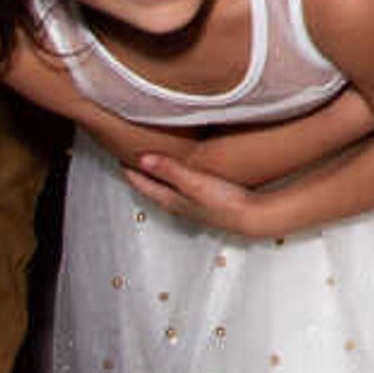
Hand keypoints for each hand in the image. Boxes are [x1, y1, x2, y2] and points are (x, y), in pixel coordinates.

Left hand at [124, 149, 288, 235]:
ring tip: (154, 163)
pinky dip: (176, 179)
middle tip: (132, 157)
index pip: (144, 185)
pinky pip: (183, 189)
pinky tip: (185, 173)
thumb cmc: (224, 202)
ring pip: (168, 189)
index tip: (119, 155)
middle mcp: (180, 204)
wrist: (254, 217)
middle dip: (142, 174)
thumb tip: (142, 158)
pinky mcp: (207, 202)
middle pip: (153, 188)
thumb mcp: (194, 182)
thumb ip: (169, 170)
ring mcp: (194, 205)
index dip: (130, 171)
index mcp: (172, 200)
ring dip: (159, 177)